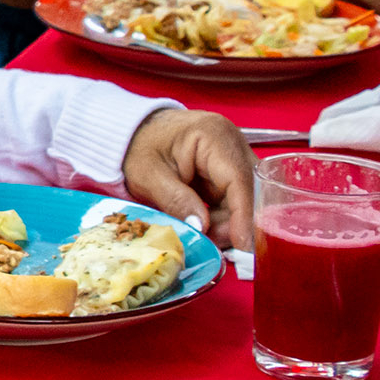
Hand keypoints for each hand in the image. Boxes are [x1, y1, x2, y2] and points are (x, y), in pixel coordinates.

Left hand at [120, 108, 256, 248]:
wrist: (131, 134)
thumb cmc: (137, 147)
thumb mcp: (149, 176)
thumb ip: (176, 201)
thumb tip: (203, 227)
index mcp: (213, 136)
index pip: (238, 179)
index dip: (243, 214)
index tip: (242, 243)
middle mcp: (231, 143)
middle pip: (247, 189)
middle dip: (236, 222)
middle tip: (217, 245)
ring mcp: (230, 156)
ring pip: (243, 197)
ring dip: (229, 222)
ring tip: (207, 239)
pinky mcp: (225, 170)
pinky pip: (232, 198)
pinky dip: (222, 217)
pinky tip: (208, 230)